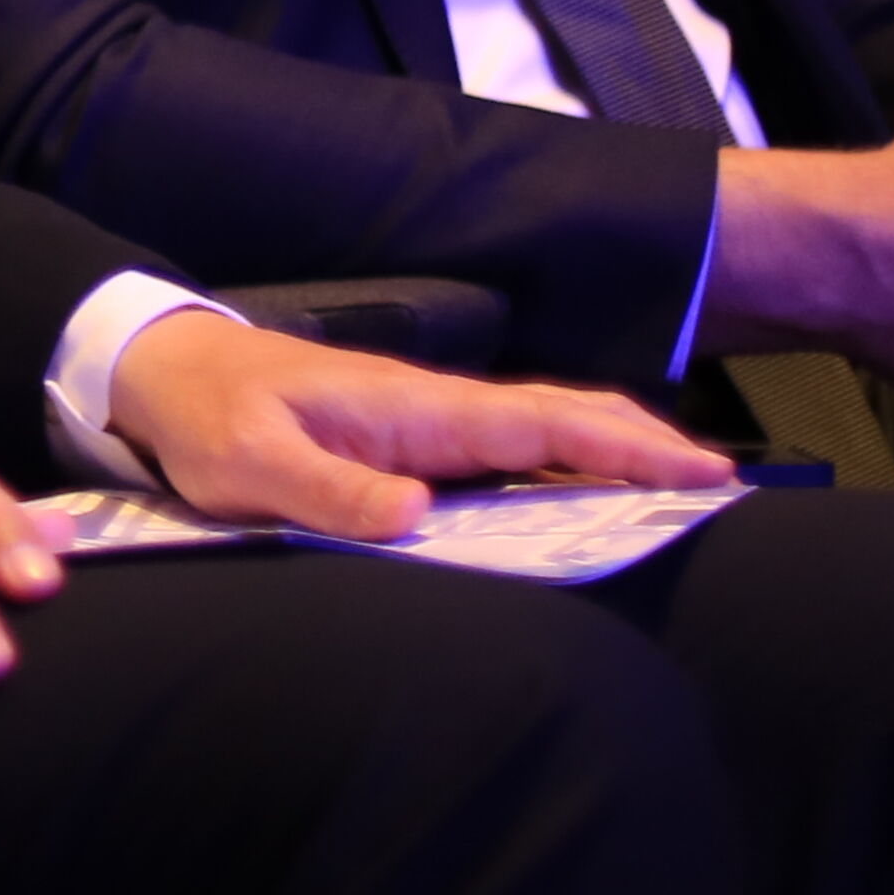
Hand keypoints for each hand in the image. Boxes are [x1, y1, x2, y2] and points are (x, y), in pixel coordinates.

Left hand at [102, 308, 729, 541]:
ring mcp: (432, 430)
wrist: (168, 377)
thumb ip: (330, 492)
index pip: (545, 424)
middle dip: (648, 451)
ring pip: (547, 438)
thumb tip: (418, 518)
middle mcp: (439, 415)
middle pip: (567, 424)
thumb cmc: (210, 420)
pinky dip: (566, 472)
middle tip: (725, 494)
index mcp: (417, 411)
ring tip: (684, 502)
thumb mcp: (252, 467)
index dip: (626, 447)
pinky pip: (511, 459)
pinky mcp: (416, 449)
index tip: (702, 471)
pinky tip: (590, 505)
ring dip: (615, 462)